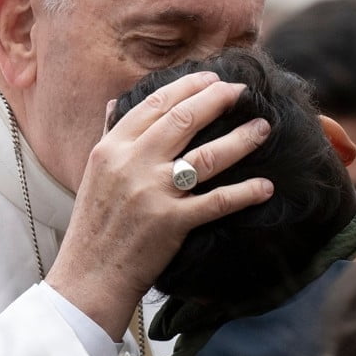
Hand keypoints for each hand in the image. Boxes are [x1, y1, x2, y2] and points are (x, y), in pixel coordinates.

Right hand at [46, 71, 272, 339]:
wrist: (88, 277)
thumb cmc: (95, 226)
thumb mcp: (92, 174)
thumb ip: (108, 136)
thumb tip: (114, 103)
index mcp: (111, 148)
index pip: (155, 104)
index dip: (188, 86)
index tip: (213, 77)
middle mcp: (131, 164)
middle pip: (184, 119)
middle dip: (218, 99)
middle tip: (243, 92)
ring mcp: (152, 193)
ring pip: (206, 156)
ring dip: (241, 139)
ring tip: (263, 128)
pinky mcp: (171, 223)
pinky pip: (216, 201)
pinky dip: (244, 193)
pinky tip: (266, 186)